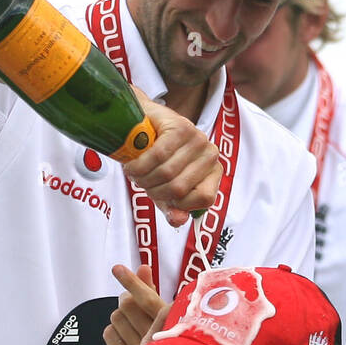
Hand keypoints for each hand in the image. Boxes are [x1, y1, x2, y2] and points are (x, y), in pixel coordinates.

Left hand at [103, 264, 167, 344]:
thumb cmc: (164, 336)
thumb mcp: (163, 312)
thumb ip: (151, 289)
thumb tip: (143, 267)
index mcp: (169, 324)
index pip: (148, 299)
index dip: (132, 283)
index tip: (118, 269)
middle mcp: (155, 338)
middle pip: (127, 304)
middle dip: (126, 299)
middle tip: (132, 303)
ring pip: (115, 317)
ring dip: (121, 316)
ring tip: (132, 323)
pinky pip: (108, 333)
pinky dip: (113, 331)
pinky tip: (124, 335)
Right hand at [119, 90, 221, 226]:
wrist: (141, 123)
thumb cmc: (156, 159)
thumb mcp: (165, 190)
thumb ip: (173, 209)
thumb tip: (178, 221)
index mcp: (213, 173)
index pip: (205, 199)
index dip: (180, 204)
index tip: (163, 198)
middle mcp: (211, 155)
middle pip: (180, 189)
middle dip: (154, 191)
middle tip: (141, 183)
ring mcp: (198, 139)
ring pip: (167, 173)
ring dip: (143, 178)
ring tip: (135, 173)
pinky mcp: (181, 126)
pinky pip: (158, 156)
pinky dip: (139, 165)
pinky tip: (132, 165)